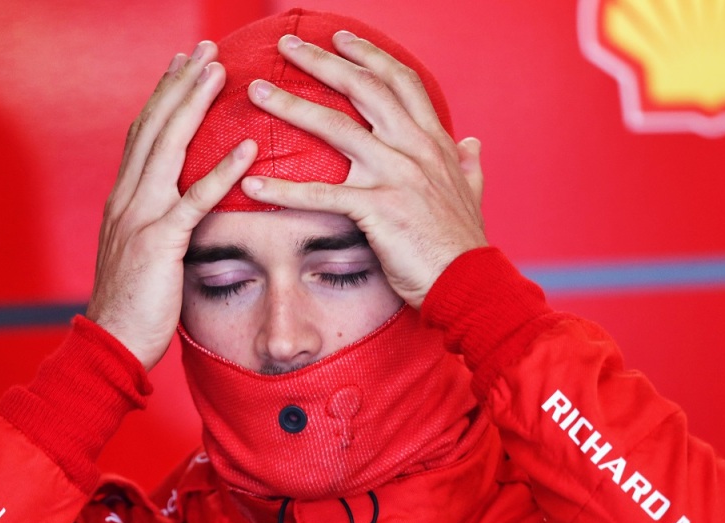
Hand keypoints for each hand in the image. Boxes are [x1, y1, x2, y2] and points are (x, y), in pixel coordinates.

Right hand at [86, 42, 256, 369]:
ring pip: (169, 148)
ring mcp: (140, 217)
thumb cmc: (133, 303)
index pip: (143, 133)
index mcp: (123, 198)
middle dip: (179, 83)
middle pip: (154, 127)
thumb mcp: (139, 251)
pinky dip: (222, 171)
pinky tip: (247, 147)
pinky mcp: (160, 243)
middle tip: (204, 48)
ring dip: (194, 105)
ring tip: (220, 72)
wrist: (111, 341)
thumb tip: (180, 205)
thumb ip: (156, 221)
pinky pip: (195, 200)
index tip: (181, 63)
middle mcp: (127, 198)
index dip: (162, 95)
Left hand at [239, 31, 486, 308]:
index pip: (400, 82)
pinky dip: (283, 190)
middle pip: (363, 89)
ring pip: (336, 128)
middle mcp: (416, 149)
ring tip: (257, 91)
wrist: (469, 283)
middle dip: (322, 61)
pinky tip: (251, 186)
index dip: (369, 56)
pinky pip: (321, 194)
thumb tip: (473, 142)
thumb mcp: (473, 194)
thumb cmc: (463, 244)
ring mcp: (396, 176)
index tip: (341, 38)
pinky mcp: (377, 209)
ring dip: (291, 105)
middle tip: (286, 44)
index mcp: (435, 142)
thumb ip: (469, 164)